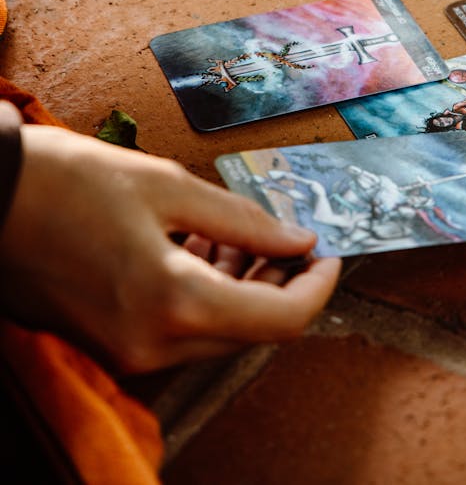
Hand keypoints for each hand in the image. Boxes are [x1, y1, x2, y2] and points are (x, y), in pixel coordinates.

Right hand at [0, 120, 340, 371]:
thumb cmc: (69, 182)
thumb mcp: (167, 186)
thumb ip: (243, 219)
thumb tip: (297, 238)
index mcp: (173, 302)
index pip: (281, 320)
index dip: (318, 286)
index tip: (331, 251)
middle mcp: (152, 343)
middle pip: (251, 330)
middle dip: (282, 281)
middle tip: (292, 233)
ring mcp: (127, 350)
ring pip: (216, 330)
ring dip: (243, 284)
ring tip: (244, 229)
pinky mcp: (109, 342)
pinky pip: (179, 327)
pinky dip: (205, 290)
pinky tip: (204, 242)